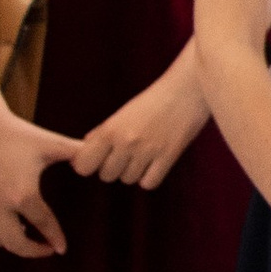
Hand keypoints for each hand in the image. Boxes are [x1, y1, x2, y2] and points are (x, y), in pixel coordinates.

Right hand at [0, 108, 77, 257]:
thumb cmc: (15, 132)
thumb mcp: (50, 143)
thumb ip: (77, 152)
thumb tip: (104, 155)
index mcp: (23, 193)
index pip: (44, 226)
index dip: (55, 238)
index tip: (61, 248)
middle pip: (16, 244)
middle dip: (33, 250)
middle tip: (44, 248)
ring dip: (8, 241)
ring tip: (21, 233)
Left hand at [70, 59, 213, 190]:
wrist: (188, 88)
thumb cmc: (154, 99)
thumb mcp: (122, 113)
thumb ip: (101, 133)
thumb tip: (82, 154)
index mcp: (110, 129)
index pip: (83, 166)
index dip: (88, 165)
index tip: (96, 159)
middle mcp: (126, 142)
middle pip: (106, 176)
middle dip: (113, 167)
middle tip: (125, 153)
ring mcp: (147, 151)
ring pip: (127, 179)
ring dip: (133, 171)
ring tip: (143, 153)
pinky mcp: (168, 157)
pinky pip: (148, 183)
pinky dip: (150, 177)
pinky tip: (154, 162)